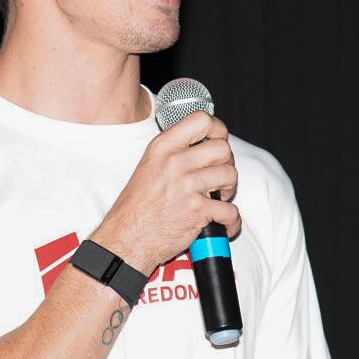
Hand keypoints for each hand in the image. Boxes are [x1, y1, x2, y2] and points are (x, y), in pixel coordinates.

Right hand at [91, 109, 239, 272]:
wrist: (126, 239)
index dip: (218, 129)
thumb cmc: (136, 208)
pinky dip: (231, 222)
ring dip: (230, 190)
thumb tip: (201, 146)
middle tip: (218, 178)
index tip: (219, 140)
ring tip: (218, 199)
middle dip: (226, 164)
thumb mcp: (148, 167)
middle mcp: (175, 163)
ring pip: (231, 175)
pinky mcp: (198, 211)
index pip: (201, 119)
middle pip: (222, 149)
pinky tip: (223, 224)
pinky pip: (231, 211)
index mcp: (162, 147)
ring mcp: (187, 186)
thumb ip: (173, 153)